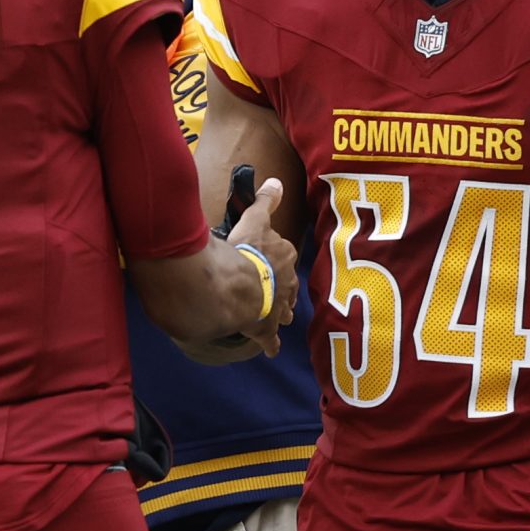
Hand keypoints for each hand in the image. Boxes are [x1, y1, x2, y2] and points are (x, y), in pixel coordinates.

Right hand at [225, 178, 299, 353]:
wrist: (241, 285)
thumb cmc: (248, 251)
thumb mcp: (255, 220)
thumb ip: (266, 201)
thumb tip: (276, 181)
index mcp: (284, 257)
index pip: (285, 256)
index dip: (279, 260)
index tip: (276, 262)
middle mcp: (286, 283)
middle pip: (288, 286)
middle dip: (284, 289)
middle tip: (279, 292)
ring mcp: (276, 307)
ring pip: (283, 310)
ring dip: (280, 313)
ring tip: (279, 317)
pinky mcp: (264, 327)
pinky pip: (269, 337)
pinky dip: (270, 343)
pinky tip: (271, 349)